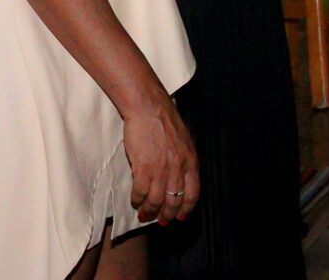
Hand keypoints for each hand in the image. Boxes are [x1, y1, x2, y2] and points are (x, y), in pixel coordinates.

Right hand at [121, 92, 199, 224]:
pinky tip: (135, 201)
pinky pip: (140, 192)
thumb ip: (184, 160)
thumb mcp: (184, 141)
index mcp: (191, 161)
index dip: (186, 208)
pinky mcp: (143, 168)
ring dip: (149, 211)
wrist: (149, 108)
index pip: (193, 193)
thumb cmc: (165, 121)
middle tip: (160, 221)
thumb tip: (180, 178)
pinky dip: (137, 200)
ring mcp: (161, 169)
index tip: (180, 217)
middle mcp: (178, 168)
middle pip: (174, 201)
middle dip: (167, 215)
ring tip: (144, 215)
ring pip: (156, 201)